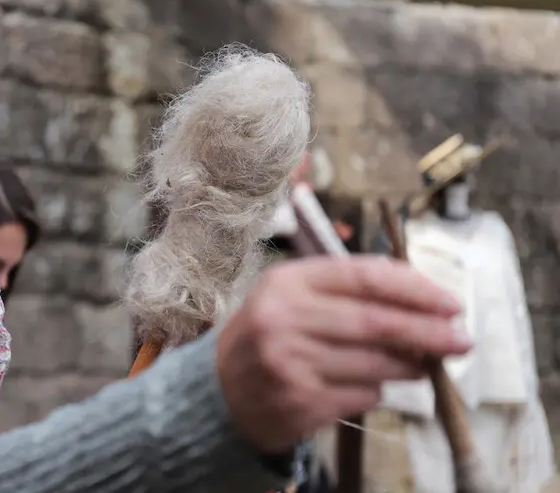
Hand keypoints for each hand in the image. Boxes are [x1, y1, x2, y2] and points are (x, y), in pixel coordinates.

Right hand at [216, 255, 469, 453]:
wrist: (217, 390)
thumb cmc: (267, 336)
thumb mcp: (293, 298)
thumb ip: (348, 292)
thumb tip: (422, 303)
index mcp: (287, 283)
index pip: (366, 277)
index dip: (416, 289)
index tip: (450, 303)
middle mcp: (284, 319)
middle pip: (377, 322)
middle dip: (429, 332)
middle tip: (462, 339)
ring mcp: (289, 363)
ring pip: (375, 364)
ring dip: (410, 366)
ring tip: (424, 365)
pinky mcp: (299, 403)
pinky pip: (362, 396)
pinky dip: (377, 392)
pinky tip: (371, 387)